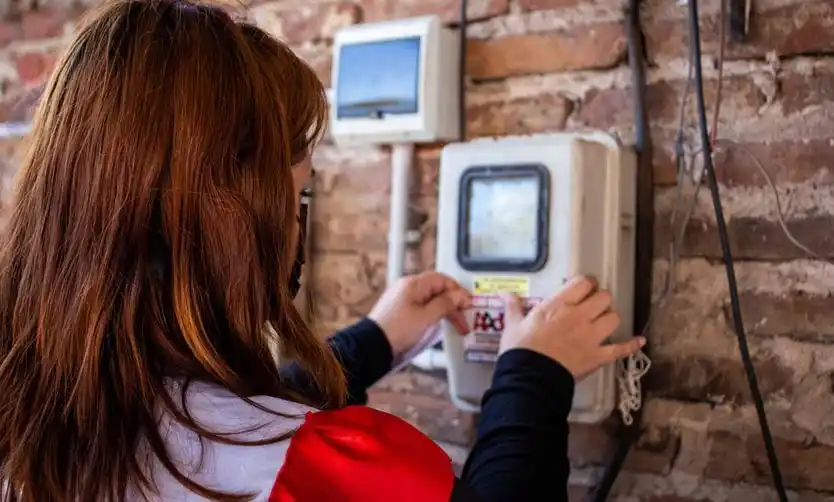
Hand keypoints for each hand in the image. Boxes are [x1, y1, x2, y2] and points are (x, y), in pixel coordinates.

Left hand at [368, 272, 471, 355]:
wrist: (372, 345)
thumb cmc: (398, 329)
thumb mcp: (426, 317)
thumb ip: (445, 304)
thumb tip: (459, 296)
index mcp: (413, 284)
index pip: (442, 280)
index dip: (457, 291)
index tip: (468, 305)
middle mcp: (407, 288)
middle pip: (437, 290)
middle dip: (453, 305)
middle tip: (464, 321)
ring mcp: (402, 299)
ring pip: (430, 301)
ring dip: (444, 312)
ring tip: (455, 327)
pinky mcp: (399, 311)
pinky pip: (421, 309)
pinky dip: (433, 316)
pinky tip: (438, 326)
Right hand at [499, 276, 645, 379]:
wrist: (529, 378)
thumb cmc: (519, 349)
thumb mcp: (512, 325)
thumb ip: (513, 307)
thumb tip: (504, 293)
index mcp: (558, 305)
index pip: (583, 283)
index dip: (586, 283)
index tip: (583, 287)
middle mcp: (579, 316)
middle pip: (603, 297)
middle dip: (600, 299)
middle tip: (592, 305)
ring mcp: (591, 337)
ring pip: (614, 318)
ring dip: (610, 318)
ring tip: (603, 321)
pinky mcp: (598, 356)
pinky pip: (621, 349)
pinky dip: (631, 345)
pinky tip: (640, 341)